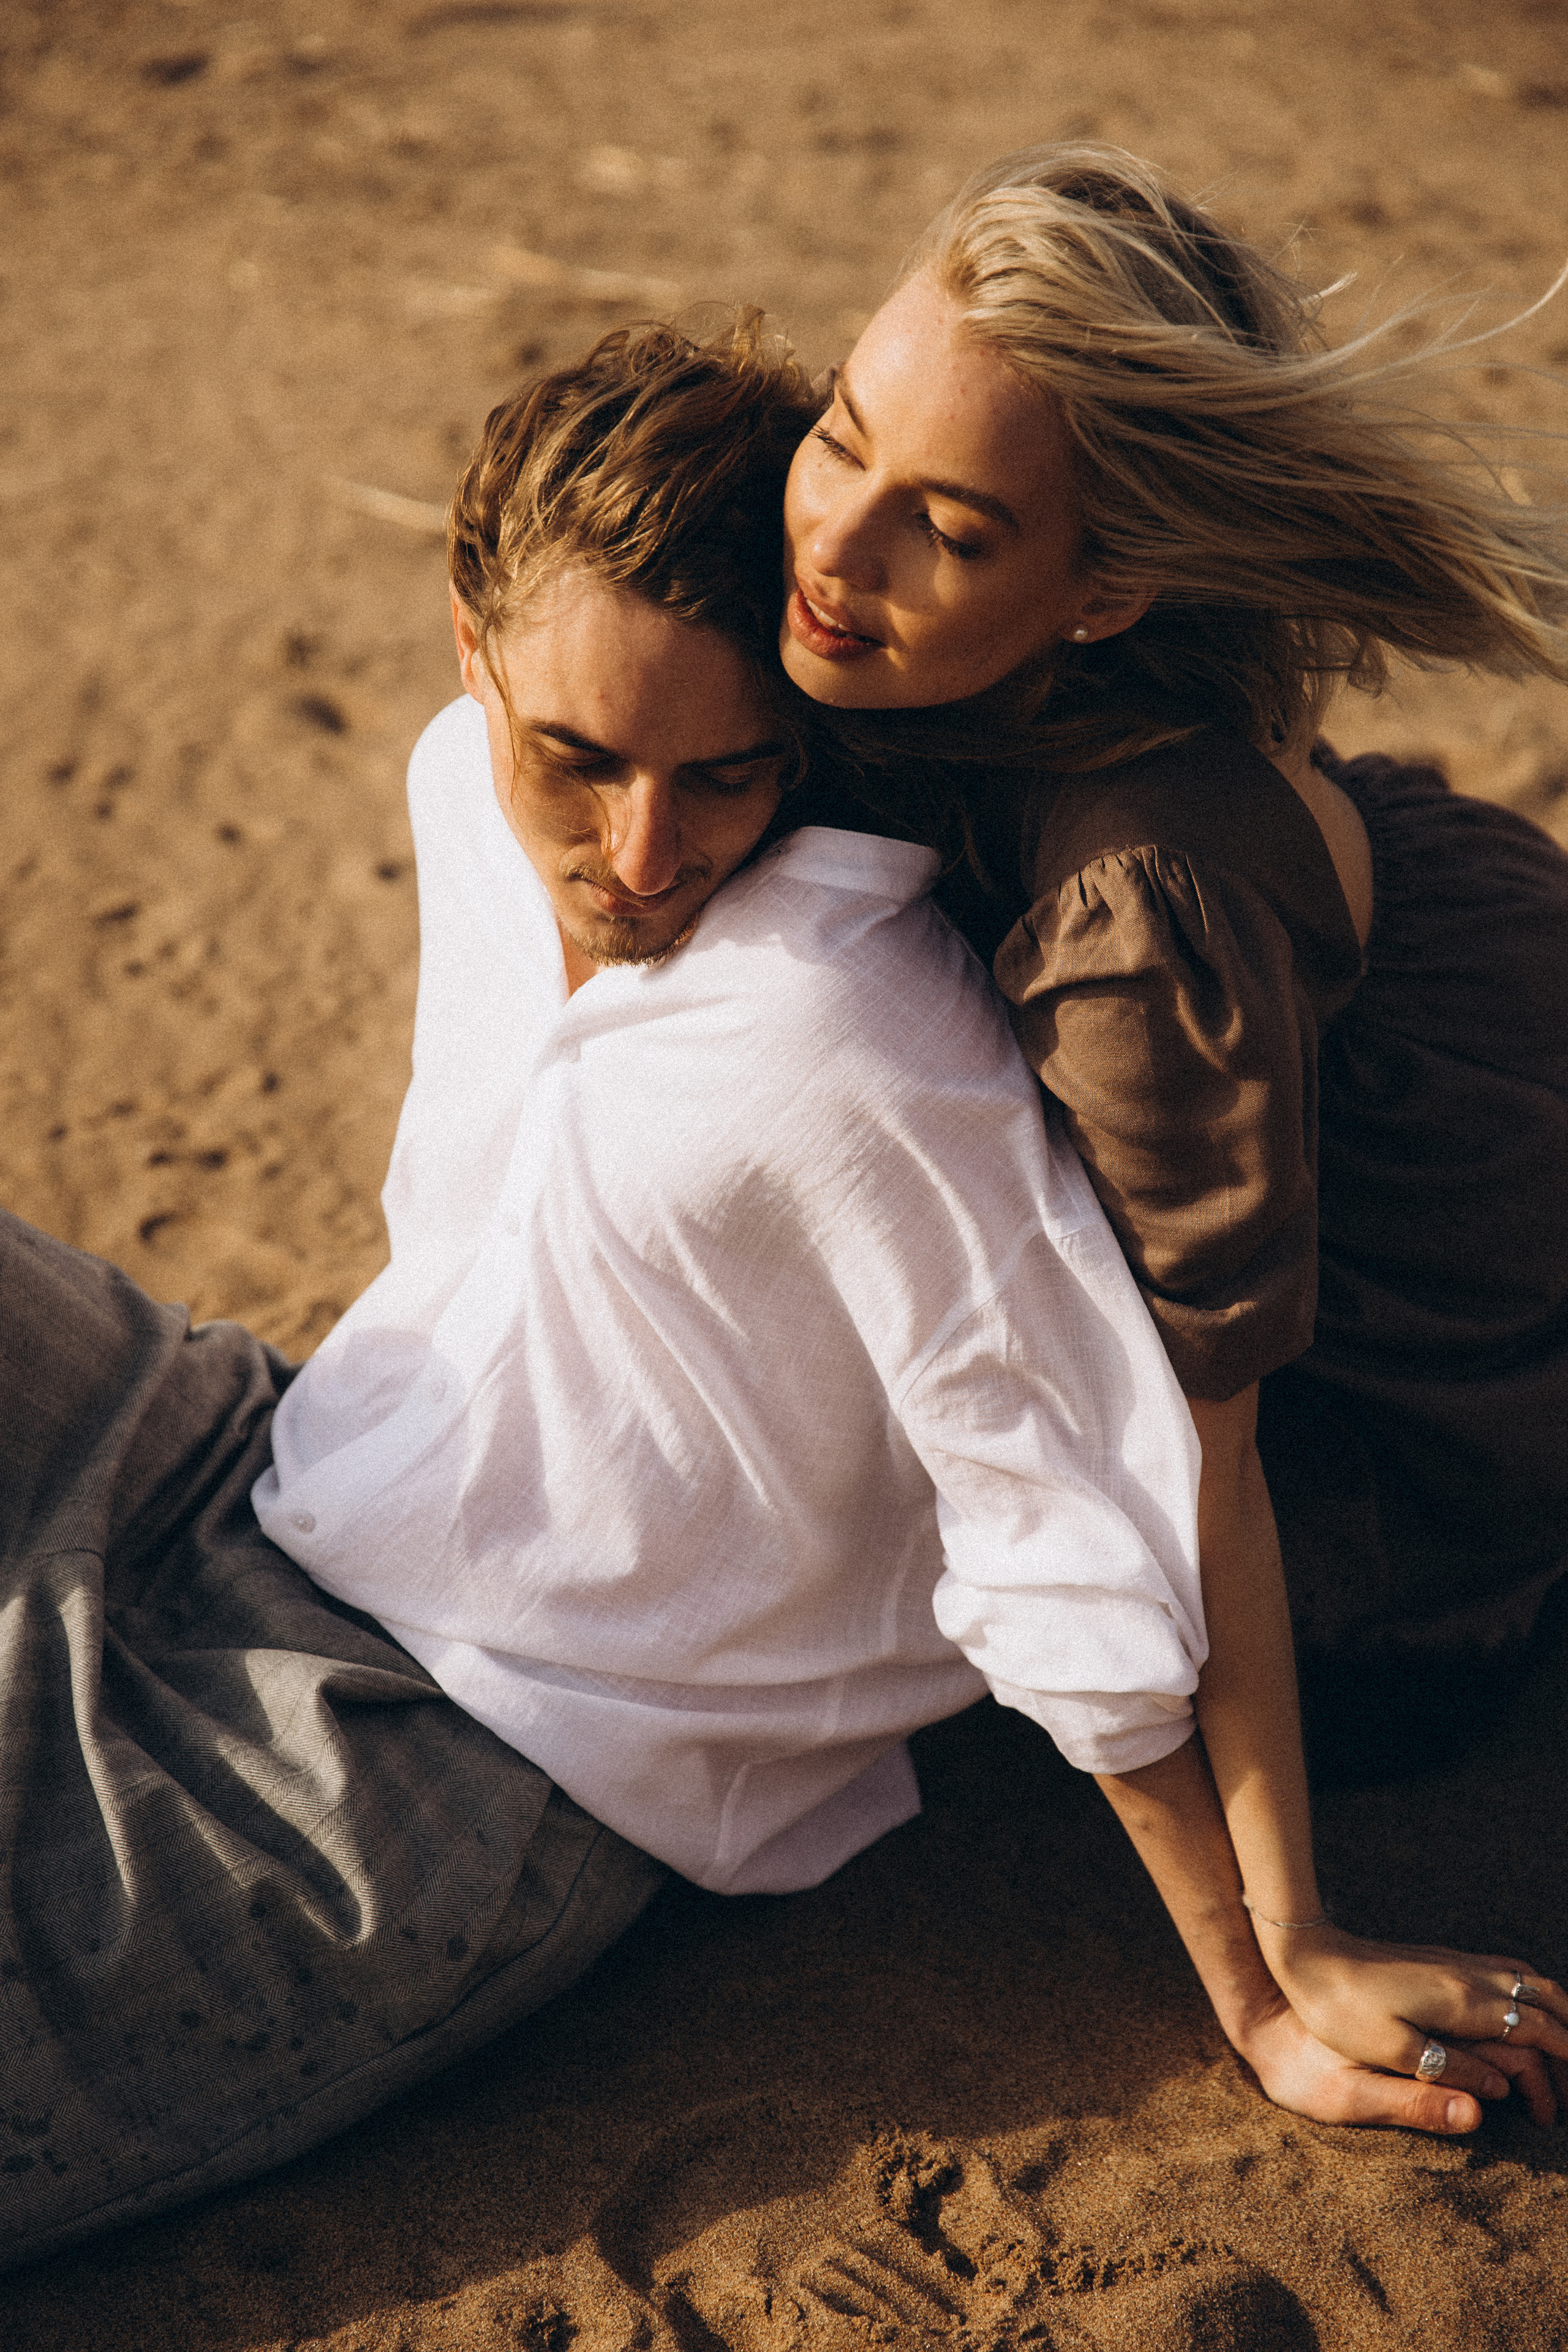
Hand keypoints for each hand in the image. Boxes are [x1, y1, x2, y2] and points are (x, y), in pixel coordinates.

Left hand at [1255, 1927, 1567, 2121]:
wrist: (1308, 1954)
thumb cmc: (1341, 2009)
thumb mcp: (1392, 2052)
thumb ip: (1450, 2072)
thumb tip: (1500, 2091)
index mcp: (1462, 2002)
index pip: (1536, 2030)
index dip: (1564, 2064)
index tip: (1564, 2104)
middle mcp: (1468, 1975)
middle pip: (1545, 2000)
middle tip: (1567, 2085)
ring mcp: (1455, 1962)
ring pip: (1528, 1980)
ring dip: (1552, 2014)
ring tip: (1558, 2054)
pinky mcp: (1441, 1958)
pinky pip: (1505, 1971)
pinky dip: (1528, 1995)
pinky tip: (1519, 2016)